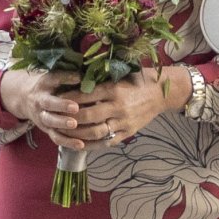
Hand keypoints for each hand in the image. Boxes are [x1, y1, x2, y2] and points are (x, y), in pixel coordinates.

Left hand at [0, 65, 184, 149]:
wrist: (162, 93)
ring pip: (96, 132)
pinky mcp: (128, 132)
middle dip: (70, 118)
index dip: (70, 99)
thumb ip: (100, 79)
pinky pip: (107, 141)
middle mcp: (119, 107)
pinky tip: (79, 143)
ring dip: (77, 134)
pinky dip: (91, 144)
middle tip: (56, 118)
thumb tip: (76, 79)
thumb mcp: (120, 74)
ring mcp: (124, 122)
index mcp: (115, 89)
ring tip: (64, 132)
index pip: (87, 95)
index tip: (57, 98)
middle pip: (88, 116)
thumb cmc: (139, 80)